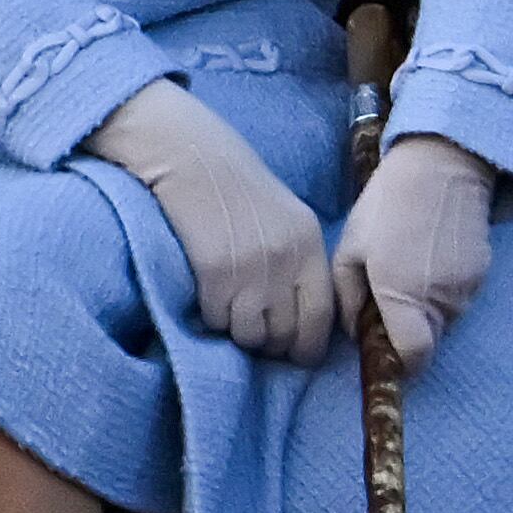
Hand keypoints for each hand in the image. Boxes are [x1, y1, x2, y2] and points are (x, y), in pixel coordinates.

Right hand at [84, 77, 332, 363]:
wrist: (192, 159)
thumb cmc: (237, 189)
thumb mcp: (287, 220)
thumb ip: (299, 262)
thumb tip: (298, 316)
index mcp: (309, 247)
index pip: (320, 316)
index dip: (307, 345)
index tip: (295, 354)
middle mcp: (285, 263)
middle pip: (284, 334)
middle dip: (270, 344)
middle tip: (255, 334)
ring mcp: (250, 270)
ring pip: (249, 334)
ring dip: (238, 332)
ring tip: (228, 312)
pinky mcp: (214, 274)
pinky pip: (216, 320)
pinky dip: (210, 317)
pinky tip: (206, 297)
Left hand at [332, 133, 498, 372]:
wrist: (441, 168)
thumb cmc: (386, 206)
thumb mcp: (350, 248)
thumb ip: (347, 297)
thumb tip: (355, 332)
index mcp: (404, 296)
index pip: (414, 356)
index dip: (399, 364)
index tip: (382, 353)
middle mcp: (442, 300)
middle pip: (427, 341)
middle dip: (405, 334)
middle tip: (382, 305)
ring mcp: (467, 289)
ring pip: (443, 321)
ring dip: (423, 312)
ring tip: (402, 274)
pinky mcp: (482, 274)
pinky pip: (457, 299)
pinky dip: (440, 293)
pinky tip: (425, 261)